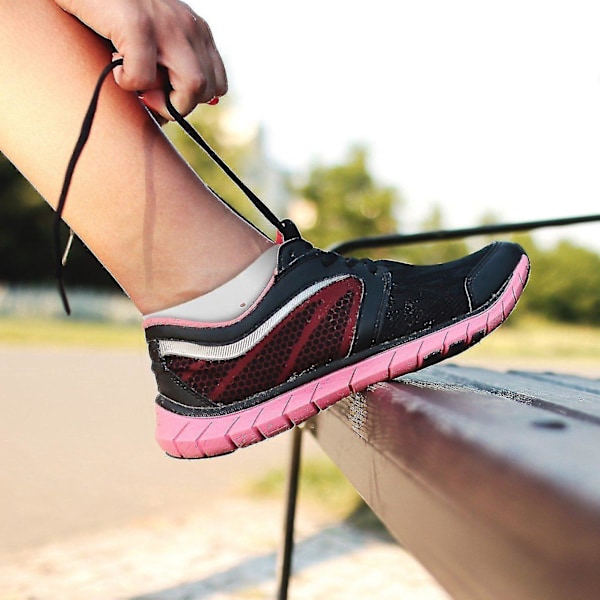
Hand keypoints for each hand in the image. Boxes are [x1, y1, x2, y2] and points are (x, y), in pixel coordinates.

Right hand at [55, 0, 227, 118]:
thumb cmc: (111, 11)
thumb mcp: (152, 38)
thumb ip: (167, 67)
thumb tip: (167, 115)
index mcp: (196, 30)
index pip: (217, 85)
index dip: (191, 100)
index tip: (163, 95)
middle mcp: (188, 26)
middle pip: (208, 90)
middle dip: (178, 106)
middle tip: (147, 95)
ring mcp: (166, 24)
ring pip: (193, 85)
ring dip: (164, 101)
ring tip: (136, 85)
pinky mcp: (137, 23)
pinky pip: (145, 76)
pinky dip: (128, 82)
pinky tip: (114, 66)